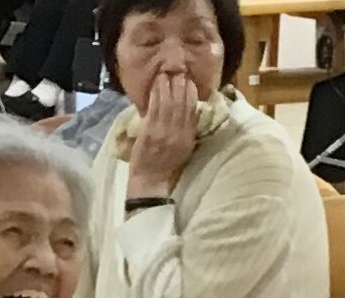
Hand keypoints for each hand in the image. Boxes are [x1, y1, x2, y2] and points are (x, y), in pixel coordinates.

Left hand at [124, 70, 197, 197]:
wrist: (151, 181)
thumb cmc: (167, 165)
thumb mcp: (186, 148)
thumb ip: (189, 129)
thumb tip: (194, 110)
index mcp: (188, 136)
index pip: (193, 109)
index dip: (191, 92)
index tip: (189, 80)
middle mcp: (178, 132)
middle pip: (182, 103)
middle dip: (181, 85)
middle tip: (178, 71)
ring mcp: (163, 132)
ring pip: (168, 103)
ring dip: (167, 85)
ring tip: (166, 73)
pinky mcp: (150, 132)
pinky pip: (154, 108)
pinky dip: (156, 95)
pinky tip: (156, 84)